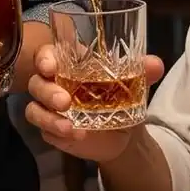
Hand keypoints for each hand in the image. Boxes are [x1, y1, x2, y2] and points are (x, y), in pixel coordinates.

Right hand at [25, 44, 164, 162]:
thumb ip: (143, 71)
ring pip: (34, 109)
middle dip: (47, 91)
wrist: (125, 132)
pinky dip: (56, 133)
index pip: (46, 55)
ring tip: (69, 126)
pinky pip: (44, 131)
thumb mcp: (134, 82)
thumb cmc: (121, 95)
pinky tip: (75, 135)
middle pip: (36, 83)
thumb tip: (156, 64)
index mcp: (70, 63)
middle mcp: (55, 83)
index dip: (44, 58)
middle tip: (65, 101)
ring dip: (48, 118)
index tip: (51, 65)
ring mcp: (50, 109)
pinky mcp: (52, 130)